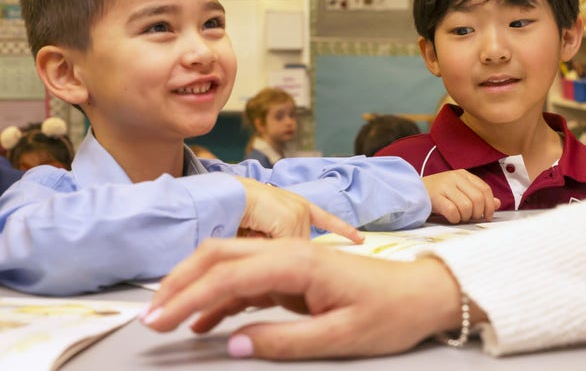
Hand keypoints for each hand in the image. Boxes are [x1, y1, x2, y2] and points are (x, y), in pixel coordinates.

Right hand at [142, 238, 477, 359]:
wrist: (421, 294)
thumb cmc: (388, 314)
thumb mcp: (340, 337)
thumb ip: (285, 340)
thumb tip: (234, 344)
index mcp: (297, 263)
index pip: (228, 276)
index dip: (187, 298)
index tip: (158, 323)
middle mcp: (288, 253)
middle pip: (220, 255)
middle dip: (180, 282)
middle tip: (152, 316)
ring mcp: (290, 260)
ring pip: (229, 263)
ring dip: (195, 287)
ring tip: (168, 319)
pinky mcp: (294, 273)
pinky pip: (248, 281)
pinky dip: (221, 298)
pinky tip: (206, 322)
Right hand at [235, 177, 362, 243]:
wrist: (228, 195)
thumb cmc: (238, 210)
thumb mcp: (265, 226)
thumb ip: (280, 239)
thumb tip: (287, 254)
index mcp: (299, 206)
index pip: (326, 220)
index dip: (343, 229)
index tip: (360, 238)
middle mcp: (302, 208)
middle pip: (300, 244)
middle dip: (280, 246)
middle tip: (257, 231)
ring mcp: (299, 214)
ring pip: (291, 249)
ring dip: (271, 247)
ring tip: (252, 228)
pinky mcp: (292, 220)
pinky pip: (283, 247)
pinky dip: (266, 246)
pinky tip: (260, 233)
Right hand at [423, 170, 498, 222]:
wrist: (412, 191)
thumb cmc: (438, 193)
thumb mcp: (459, 190)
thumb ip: (478, 195)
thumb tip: (497, 203)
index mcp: (463, 174)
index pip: (485, 189)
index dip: (489, 205)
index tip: (487, 215)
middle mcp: (455, 178)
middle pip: (478, 199)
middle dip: (478, 212)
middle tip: (472, 218)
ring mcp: (445, 186)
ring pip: (466, 206)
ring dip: (465, 217)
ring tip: (459, 217)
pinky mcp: (435, 197)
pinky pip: (453, 211)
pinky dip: (454, 218)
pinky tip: (451, 218)